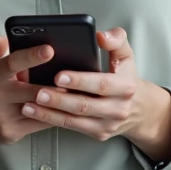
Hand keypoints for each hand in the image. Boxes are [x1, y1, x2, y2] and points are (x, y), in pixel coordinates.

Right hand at [0, 35, 66, 147]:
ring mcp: (3, 117)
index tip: (50, 50)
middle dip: (55, 86)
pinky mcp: (11, 133)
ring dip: (59, 102)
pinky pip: (39, 124)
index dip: (31, 56)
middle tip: (75, 78)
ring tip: (78, 93)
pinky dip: (54, 115)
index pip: (12, 63)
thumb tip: (2, 40)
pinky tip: (67, 108)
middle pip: (31, 90)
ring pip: (38, 109)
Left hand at [22, 28, 170, 159]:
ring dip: (50, 114)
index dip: (80, 80)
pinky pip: (72, 127)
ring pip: (75, 120)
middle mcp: (118, 108)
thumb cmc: (126, 77)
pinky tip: (36, 113)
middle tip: (38, 92)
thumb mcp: (126, 56)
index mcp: (125, 87)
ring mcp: (107, 124)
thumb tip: (100, 35)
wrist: (141, 109)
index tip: (59, 74)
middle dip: (60, 99)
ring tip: (29, 105)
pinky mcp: (98, 134)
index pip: (102, 84)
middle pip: (85, 105)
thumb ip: (116, 40)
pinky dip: (52, 120)